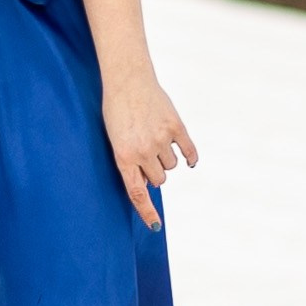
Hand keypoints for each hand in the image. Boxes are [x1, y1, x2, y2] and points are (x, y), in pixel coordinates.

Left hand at [101, 69, 198, 231]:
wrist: (126, 79)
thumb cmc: (116, 110)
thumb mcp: (115, 139)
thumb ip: (130, 161)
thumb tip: (149, 183)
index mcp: (123, 156)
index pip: (137, 193)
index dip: (147, 212)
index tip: (155, 226)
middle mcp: (143, 150)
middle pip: (159, 179)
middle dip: (154, 172)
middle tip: (146, 154)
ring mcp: (161, 138)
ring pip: (172, 165)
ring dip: (166, 159)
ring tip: (154, 140)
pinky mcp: (176, 126)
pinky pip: (188, 151)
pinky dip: (190, 157)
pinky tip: (190, 161)